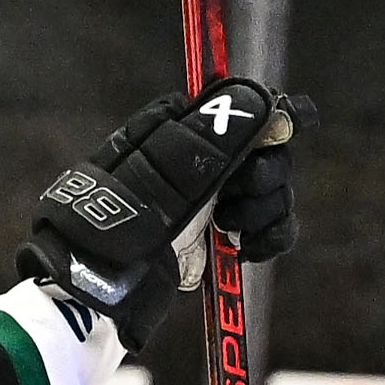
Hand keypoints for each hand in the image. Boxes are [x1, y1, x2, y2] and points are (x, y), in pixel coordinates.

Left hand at [15, 79, 308, 321]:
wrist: (104, 284)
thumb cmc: (123, 219)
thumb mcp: (168, 170)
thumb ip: (220, 135)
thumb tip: (267, 100)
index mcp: (188, 129)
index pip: (250, 111)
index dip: (272, 124)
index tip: (281, 137)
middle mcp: (207, 159)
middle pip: (270, 153)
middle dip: (265, 179)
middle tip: (236, 201)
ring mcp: (216, 197)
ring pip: (273, 191)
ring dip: (265, 212)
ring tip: (230, 231)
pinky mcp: (223, 235)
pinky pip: (269, 227)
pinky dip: (269, 238)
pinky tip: (247, 250)